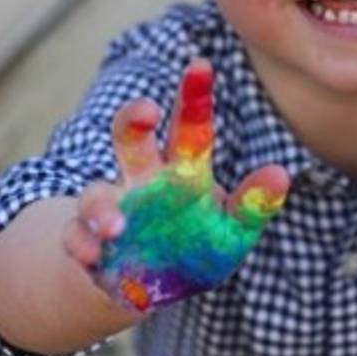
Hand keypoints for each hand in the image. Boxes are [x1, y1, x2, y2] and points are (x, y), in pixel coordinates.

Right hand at [64, 59, 288, 311]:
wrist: (156, 290)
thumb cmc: (199, 245)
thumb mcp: (233, 229)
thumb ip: (253, 204)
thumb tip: (280, 175)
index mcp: (182, 170)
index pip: (189, 127)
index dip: (194, 96)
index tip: (201, 65)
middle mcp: (143, 181)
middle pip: (131, 138)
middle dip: (134, 119)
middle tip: (147, 111)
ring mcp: (113, 210)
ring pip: (96, 192)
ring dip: (102, 207)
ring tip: (118, 226)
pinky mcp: (89, 244)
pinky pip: (76, 237)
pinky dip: (82, 244)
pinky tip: (95, 255)